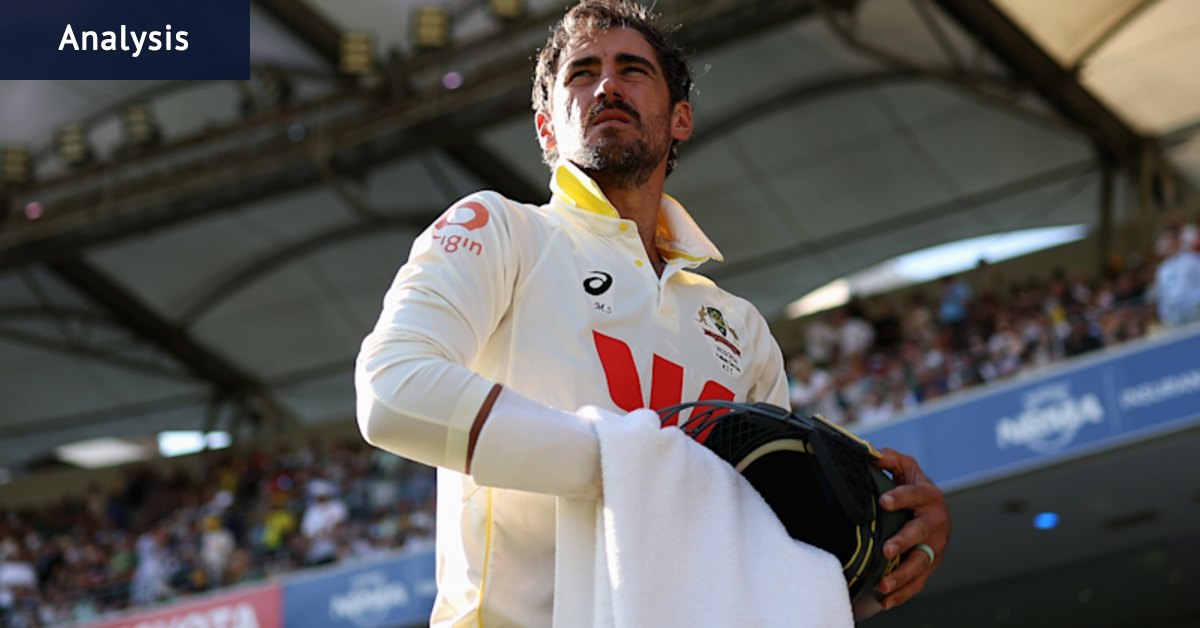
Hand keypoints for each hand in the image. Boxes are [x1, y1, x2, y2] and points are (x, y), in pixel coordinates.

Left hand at [873, 447, 950, 610]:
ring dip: (902, 575)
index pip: (915, 496)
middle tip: (886, 550)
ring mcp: (935, 546)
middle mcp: (935, 523)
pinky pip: (918, 582)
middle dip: (904, 542)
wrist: (935, 508)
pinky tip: (885, 601)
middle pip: (921, 533)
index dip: (901, 498)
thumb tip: (871, 453)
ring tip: (883, 584)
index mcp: (929, 496)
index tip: (884, 502)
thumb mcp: (905, 467)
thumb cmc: (914, 486)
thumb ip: (890, 458)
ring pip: (921, 563)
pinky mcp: (930, 564)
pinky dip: (903, 593)